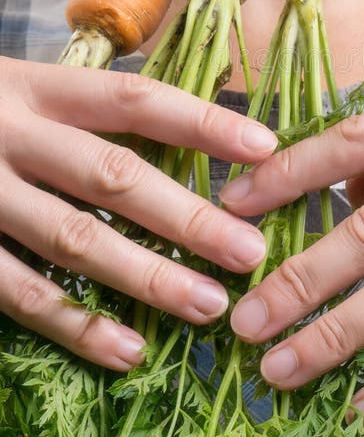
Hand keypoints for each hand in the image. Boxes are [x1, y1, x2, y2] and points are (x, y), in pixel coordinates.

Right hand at [0, 55, 275, 369]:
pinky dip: (74, 324)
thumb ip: (89, 111)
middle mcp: (11, 135)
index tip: (264, 147)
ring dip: (145, 277)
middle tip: (248, 252)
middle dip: (187, 217)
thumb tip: (191, 136)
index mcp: (38, 87)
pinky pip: (18, 293)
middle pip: (113, 176)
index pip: (134, 101)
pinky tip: (128, 348)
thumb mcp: (26, 88)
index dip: (201, 122)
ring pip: (73, 239)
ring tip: (207, 305)